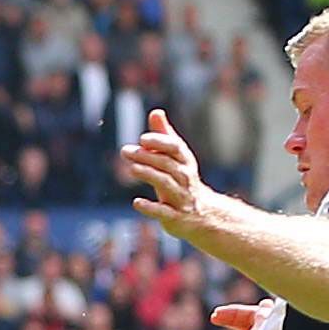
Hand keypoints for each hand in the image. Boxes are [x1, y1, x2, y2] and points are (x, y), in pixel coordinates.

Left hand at [123, 108, 217, 241]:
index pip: (175, 148)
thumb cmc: (183, 182)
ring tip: (132, 169)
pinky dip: (151, 207)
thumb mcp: (176, 159)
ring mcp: (182, 198)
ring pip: (166, 184)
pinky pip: (164, 212)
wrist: (203, 215)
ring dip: (149, 175)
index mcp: (185, 162)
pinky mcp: (176, 217)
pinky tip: (136, 202)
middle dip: (148, 157)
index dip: (160, 142)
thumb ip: (164, 137)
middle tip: (126, 152)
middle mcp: (185, 178)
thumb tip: (155, 112)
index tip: (142, 139)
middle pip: (167, 164)